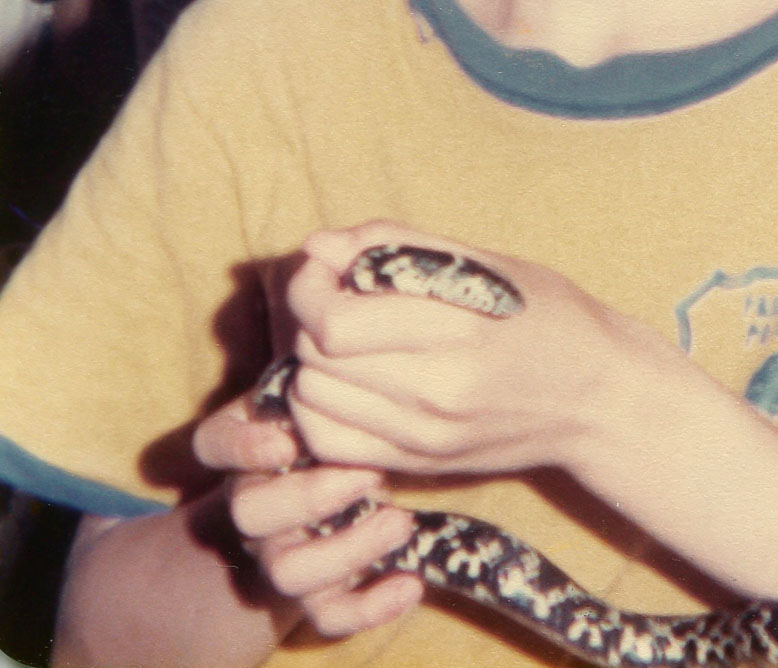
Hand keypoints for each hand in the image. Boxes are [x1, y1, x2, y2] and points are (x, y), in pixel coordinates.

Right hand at [193, 388, 422, 637]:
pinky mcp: (316, 595)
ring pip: (288, 571)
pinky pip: (329, 617)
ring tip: (401, 521)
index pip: (214, 443)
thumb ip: (324, 364)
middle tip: (369, 474)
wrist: (335, 496)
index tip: (288, 439)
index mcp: (252, 448)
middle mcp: (256, 504)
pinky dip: (369, 607)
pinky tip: (411, 584)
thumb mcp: (321, 390)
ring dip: (346, 550)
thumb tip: (338, 314)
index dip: (242, 446)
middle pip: (250, 513)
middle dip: (309, 496)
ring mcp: (282, 553)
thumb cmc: (337, 424)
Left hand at [283, 222, 654, 478]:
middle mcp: (436, 392)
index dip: (311, 287)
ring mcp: (425, 437)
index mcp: (458, 330)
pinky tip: (352, 382)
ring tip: (349, 340)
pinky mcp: (419, 466)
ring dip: (315, 363)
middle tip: (340, 296)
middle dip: (312, 318)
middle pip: (315, 359)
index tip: (327, 268)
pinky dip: (322, 408)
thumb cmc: (548, 313)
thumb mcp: (484, 261)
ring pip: (312, 402)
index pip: (333, 322)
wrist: (600, 399)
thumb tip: (318, 246)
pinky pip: (329, 442)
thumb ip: (396, 245)